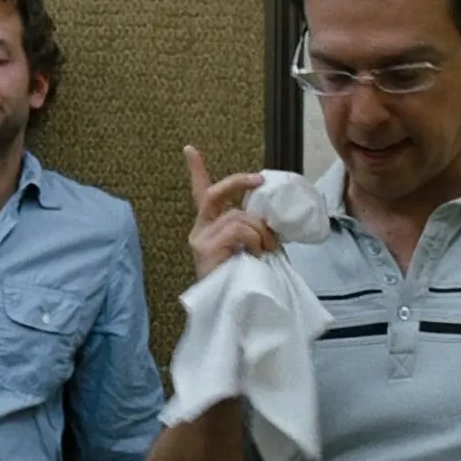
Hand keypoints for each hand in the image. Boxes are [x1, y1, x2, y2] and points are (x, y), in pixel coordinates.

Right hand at [185, 145, 279, 277]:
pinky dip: (254, 240)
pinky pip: (238, 229)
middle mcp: (199, 231)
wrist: (235, 311)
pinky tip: (254, 255)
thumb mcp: (252, 249)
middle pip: (214, 194)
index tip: (190, 149)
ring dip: (260, 231)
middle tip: (260, 180)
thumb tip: (270, 217)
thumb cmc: (247, 281)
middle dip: (238, 182)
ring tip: (266, 250)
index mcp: (209, 229)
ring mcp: (200, 239)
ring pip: (238, 216)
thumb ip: (254, 230)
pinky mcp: (204, 248)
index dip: (196, 171)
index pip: (200, 195)